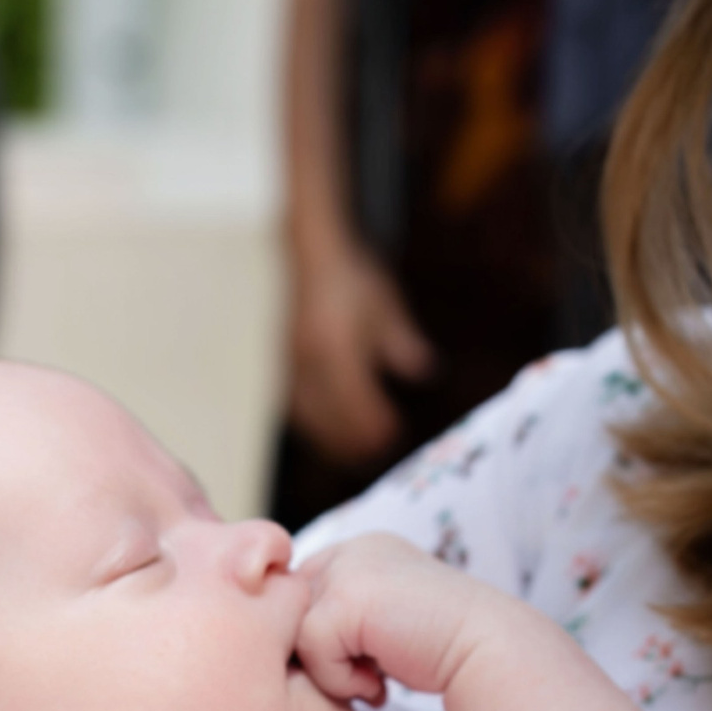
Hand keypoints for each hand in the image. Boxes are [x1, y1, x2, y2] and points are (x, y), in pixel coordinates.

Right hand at [284, 237, 432, 466]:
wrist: (313, 256)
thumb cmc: (354, 280)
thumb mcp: (386, 307)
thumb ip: (404, 343)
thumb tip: (426, 372)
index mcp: (336, 344)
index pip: (355, 397)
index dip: (373, 421)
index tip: (393, 436)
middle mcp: (309, 359)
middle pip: (330, 414)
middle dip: (353, 439)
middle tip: (377, 454)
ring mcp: (292, 364)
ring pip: (309, 415)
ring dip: (331, 439)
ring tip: (355, 454)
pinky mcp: (285, 365)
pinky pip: (297, 406)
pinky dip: (314, 426)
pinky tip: (330, 435)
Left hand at [294, 532, 511, 702]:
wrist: (490, 653)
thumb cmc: (440, 650)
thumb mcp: (384, 622)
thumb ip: (343, 620)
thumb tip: (289, 648)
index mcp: (361, 550)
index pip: (301, 596)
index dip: (321, 640)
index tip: (363, 666)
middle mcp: (351, 548)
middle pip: (289, 612)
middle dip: (320, 654)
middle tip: (364, 679)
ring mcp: (348, 568)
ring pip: (293, 631)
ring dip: (330, 670)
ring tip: (374, 682)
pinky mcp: (347, 596)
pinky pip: (310, 647)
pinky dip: (339, 679)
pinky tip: (379, 686)